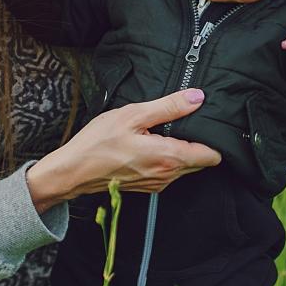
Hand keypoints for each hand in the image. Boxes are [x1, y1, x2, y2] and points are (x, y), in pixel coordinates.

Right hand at [25, 88, 221, 211]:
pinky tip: (147, 146)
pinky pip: (168, 173)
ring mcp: (158, 184)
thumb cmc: (98, 143)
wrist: (73, 171)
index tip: (202, 124)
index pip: (212, 155)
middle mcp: (168, 175)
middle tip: (178, 125)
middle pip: (201, 161)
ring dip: (180, 152)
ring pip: (185, 168)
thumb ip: (169, 107)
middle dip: (196, 143)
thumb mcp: (133, 115)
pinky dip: (165, 160)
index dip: (212, 138)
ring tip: (159, 134)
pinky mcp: (147, 187)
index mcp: (169, 157)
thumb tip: (197, 97)